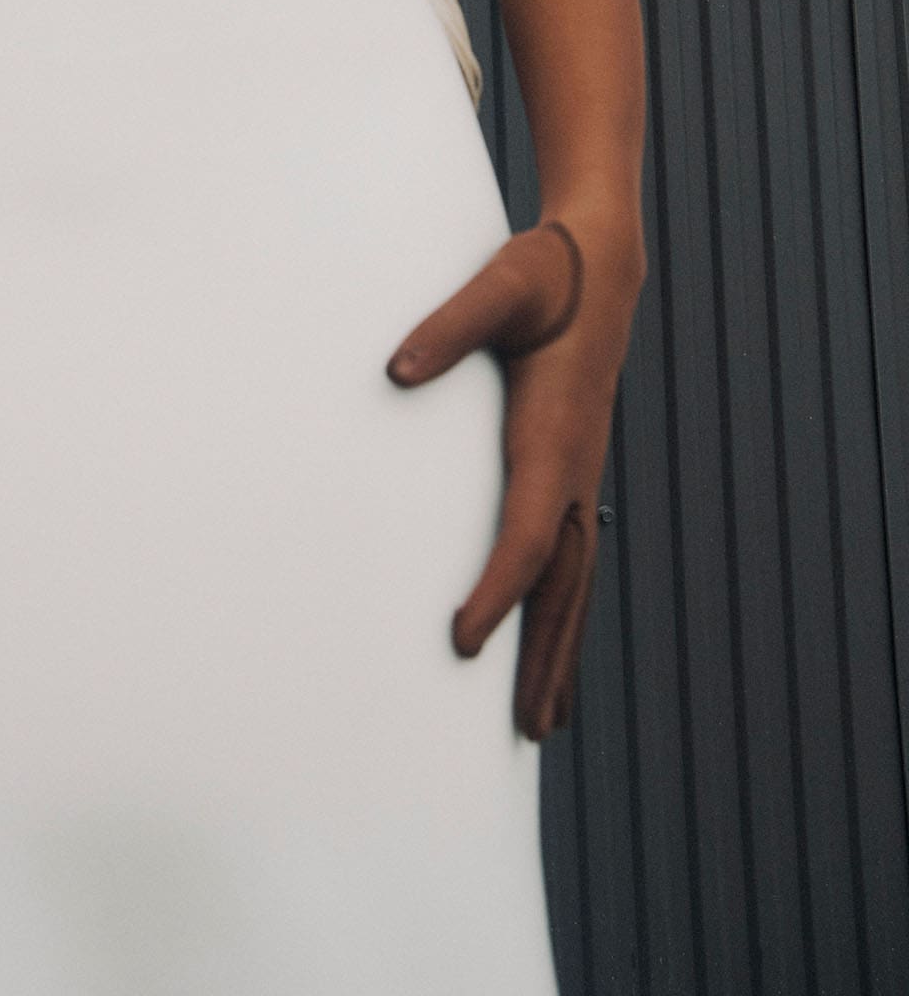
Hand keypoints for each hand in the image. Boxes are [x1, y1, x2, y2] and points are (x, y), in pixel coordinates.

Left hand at [384, 209, 645, 738]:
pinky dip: (562, 607)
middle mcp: (575, 467)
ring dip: (560, 648)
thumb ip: (448, 325)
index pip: (527, 538)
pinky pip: (571, 555)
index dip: (497, 594)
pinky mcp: (571, 469)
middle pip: (563, 583)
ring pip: (575, 578)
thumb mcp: (495, 288)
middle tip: (527, 730)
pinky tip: (549, 641)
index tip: (464, 643)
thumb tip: (397, 369)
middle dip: (545, 656)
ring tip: (545, 720)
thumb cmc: (542, 274)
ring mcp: (579, 472)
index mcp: (555, 436)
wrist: (597, 264)